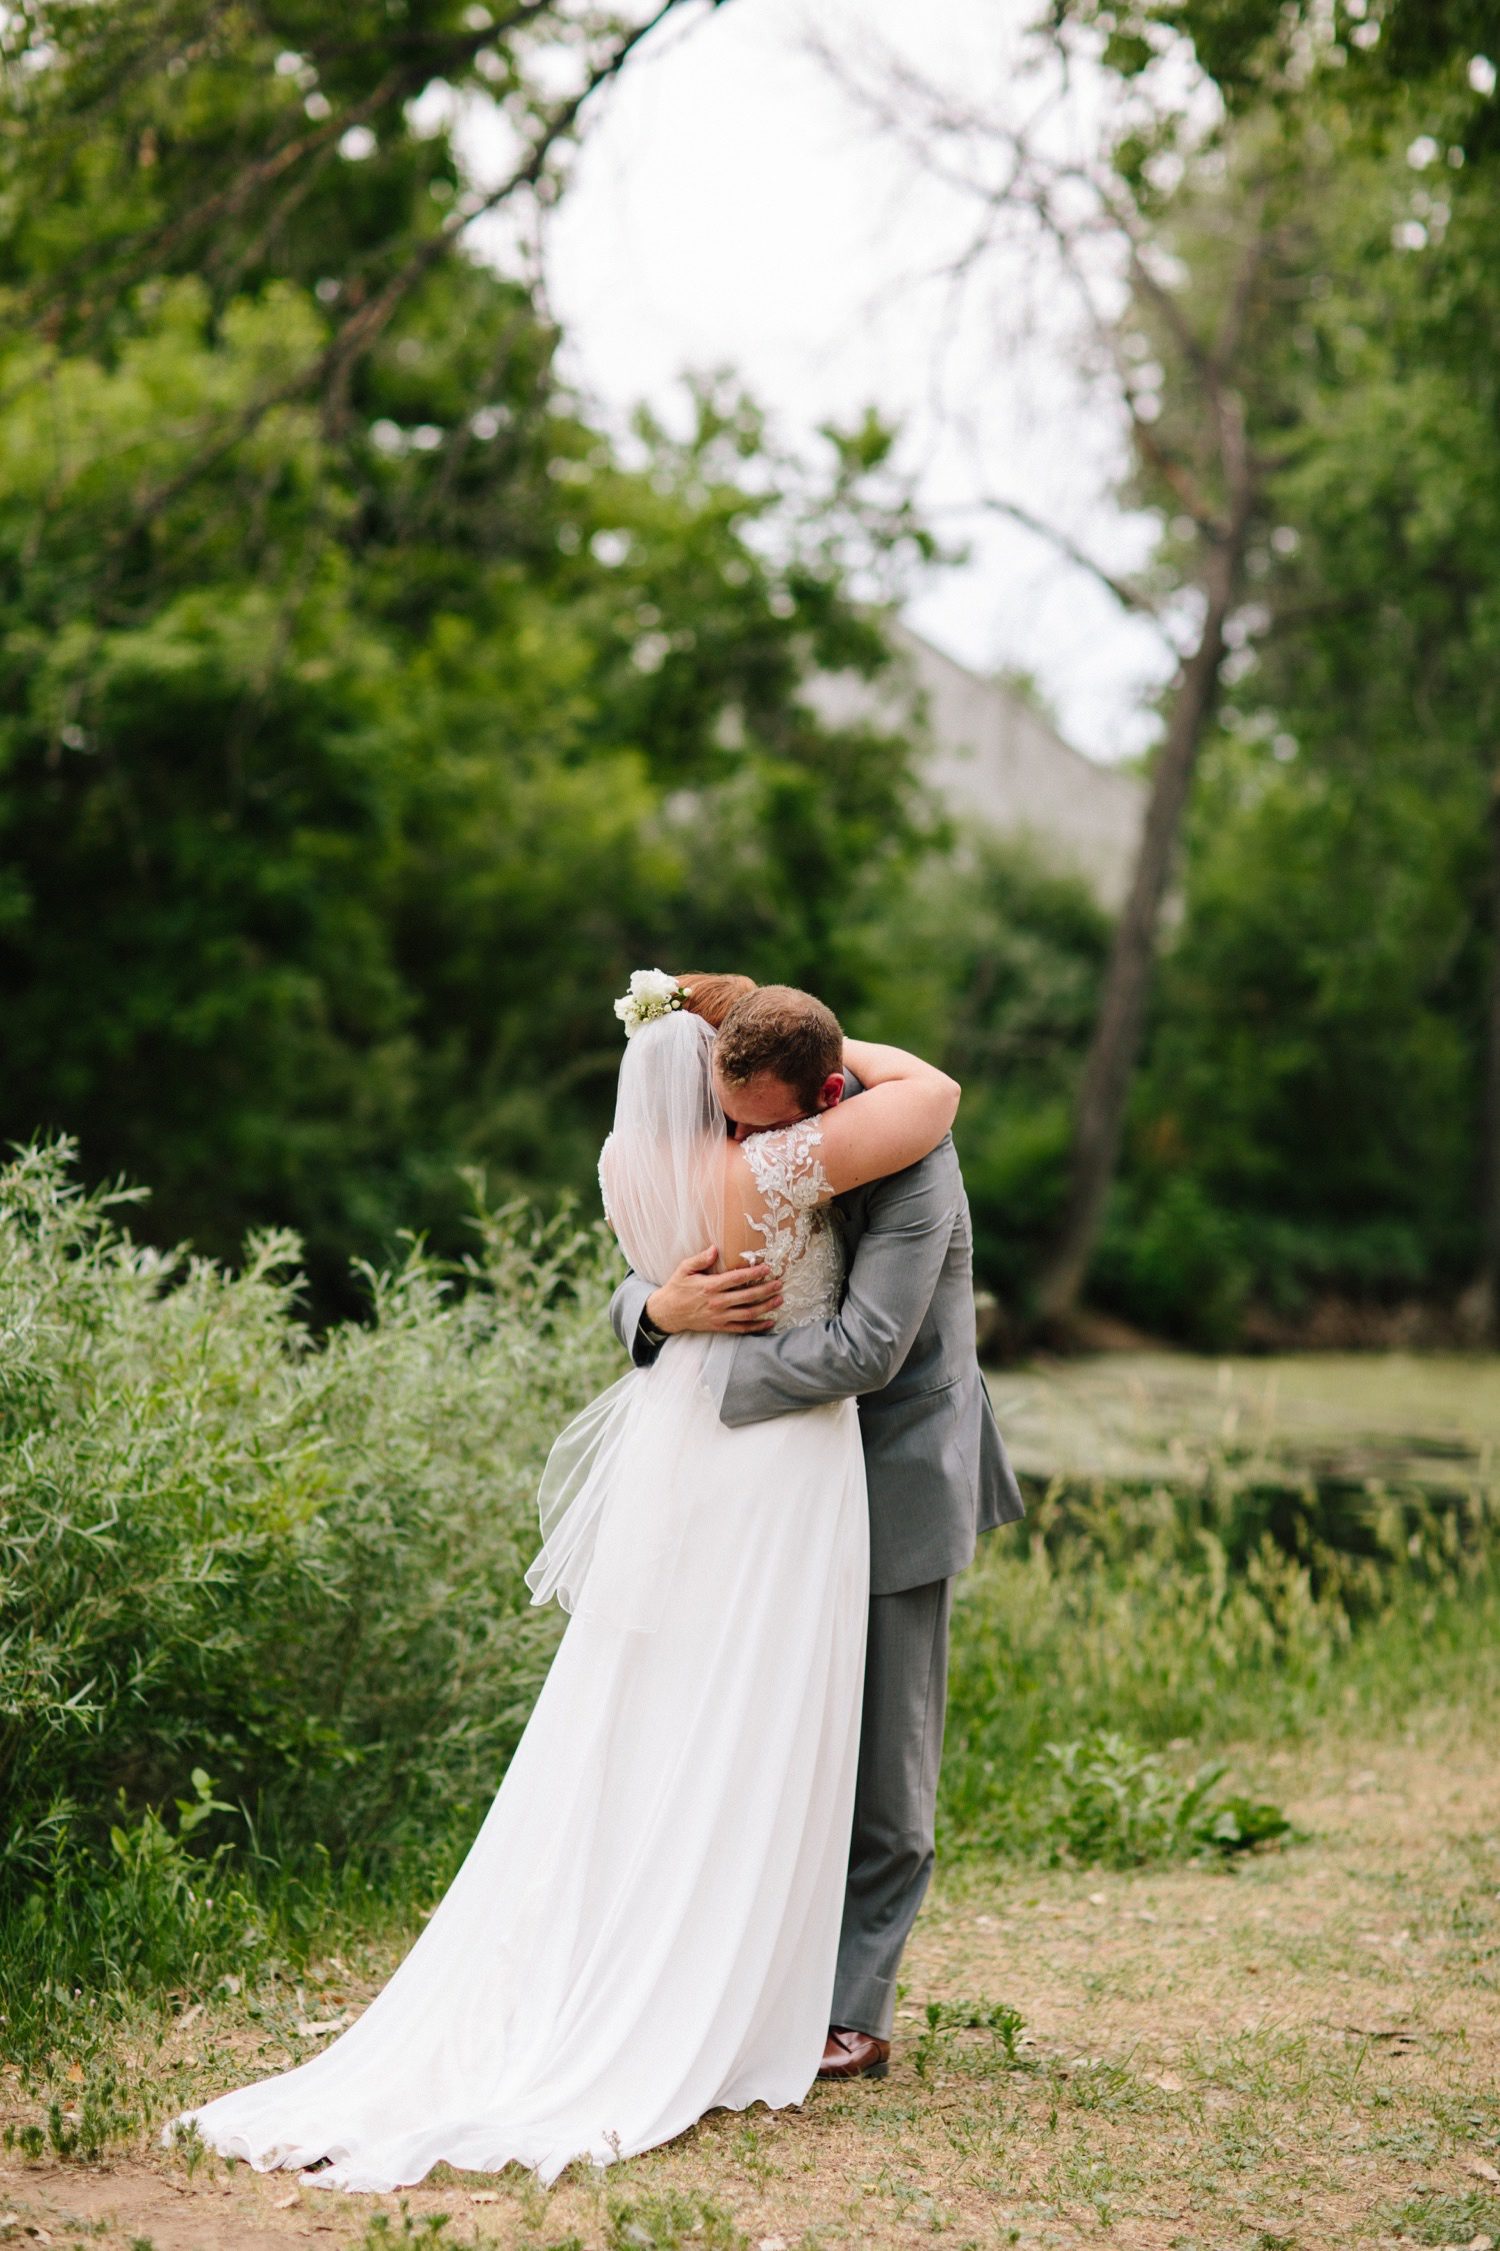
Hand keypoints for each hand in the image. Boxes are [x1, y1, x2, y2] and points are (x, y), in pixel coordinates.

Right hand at [646, 1246, 781, 1334]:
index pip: (736, 1278)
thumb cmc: (677, 1288)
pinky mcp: (719, 1327)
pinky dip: (757, 1327)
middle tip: (779, 1283)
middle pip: (747, 1296)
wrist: (667, 1313)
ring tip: (779, 1300)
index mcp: (710, 1286)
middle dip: (765, 1290)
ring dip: (765, 1307)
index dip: (754, 1273)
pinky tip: (769, 1322)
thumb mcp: (684, 1269)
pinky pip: (741, 1329)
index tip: (767, 1268)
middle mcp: (717, 1303)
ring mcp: (719, 1317)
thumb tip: (715, 1248)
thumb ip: (700, 1259)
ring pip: (748, 1313)